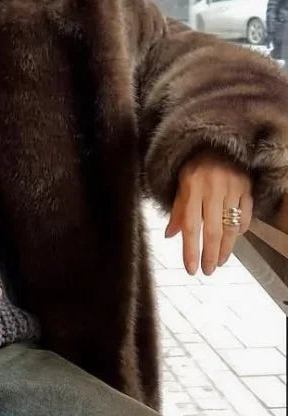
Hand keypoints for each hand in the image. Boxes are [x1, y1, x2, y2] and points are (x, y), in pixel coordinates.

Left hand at [165, 153, 252, 275]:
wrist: (216, 144)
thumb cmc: (194, 169)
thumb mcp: (179, 186)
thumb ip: (177, 210)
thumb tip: (170, 236)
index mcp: (192, 188)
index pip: (191, 226)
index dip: (190, 250)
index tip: (191, 269)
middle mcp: (213, 188)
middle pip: (213, 230)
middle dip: (210, 255)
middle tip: (208, 271)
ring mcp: (232, 188)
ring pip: (231, 226)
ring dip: (226, 248)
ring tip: (220, 261)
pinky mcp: (246, 187)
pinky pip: (246, 214)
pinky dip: (241, 230)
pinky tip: (235, 239)